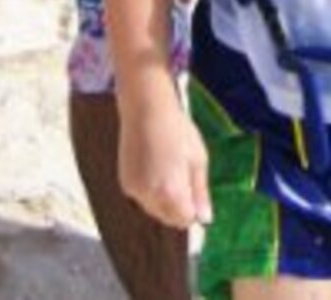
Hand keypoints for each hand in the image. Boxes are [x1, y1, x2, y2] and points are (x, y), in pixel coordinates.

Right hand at [117, 96, 211, 229]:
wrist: (146, 109)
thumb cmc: (177, 130)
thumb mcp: (198, 159)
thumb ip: (201, 192)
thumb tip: (205, 219)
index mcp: (171, 192)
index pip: (184, 219)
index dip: (193, 210)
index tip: (197, 195)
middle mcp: (149, 196)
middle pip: (168, 218)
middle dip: (179, 208)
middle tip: (185, 179)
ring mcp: (134, 190)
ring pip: (154, 209)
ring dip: (164, 201)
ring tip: (170, 170)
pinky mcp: (125, 182)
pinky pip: (142, 198)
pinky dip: (151, 191)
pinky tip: (156, 168)